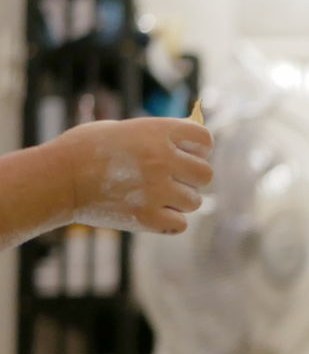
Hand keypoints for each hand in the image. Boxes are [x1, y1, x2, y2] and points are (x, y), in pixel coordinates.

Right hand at [53, 118, 213, 232]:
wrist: (57, 179)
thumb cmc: (87, 150)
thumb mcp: (124, 129)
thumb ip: (160, 136)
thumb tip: (191, 146)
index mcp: (158, 132)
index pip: (204, 139)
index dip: (199, 147)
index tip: (188, 153)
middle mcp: (163, 159)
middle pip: (206, 174)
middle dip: (192, 177)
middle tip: (173, 179)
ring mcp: (158, 190)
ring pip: (195, 201)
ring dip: (180, 201)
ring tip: (155, 196)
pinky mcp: (149, 217)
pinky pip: (181, 224)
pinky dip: (170, 222)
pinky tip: (153, 213)